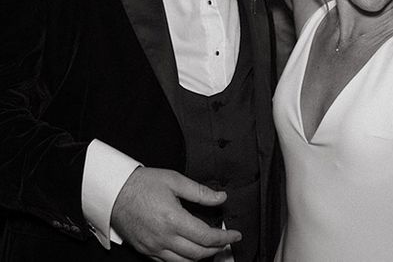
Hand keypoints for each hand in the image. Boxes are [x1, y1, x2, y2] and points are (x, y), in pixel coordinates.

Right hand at [111, 167, 241, 261]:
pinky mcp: (145, 250)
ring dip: (201, 257)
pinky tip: (190, 251)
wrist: (114, 192)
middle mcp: (164, 238)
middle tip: (227, 242)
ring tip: (212, 248)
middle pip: (197, 254)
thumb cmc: (143, 184)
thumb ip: (200, 192)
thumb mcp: (175, 180)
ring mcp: (153, 247)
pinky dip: (183, 260)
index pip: (206, 237)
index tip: (235, 235)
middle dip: (216, 249)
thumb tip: (220, 198)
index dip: (224, 238)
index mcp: (173, 220)